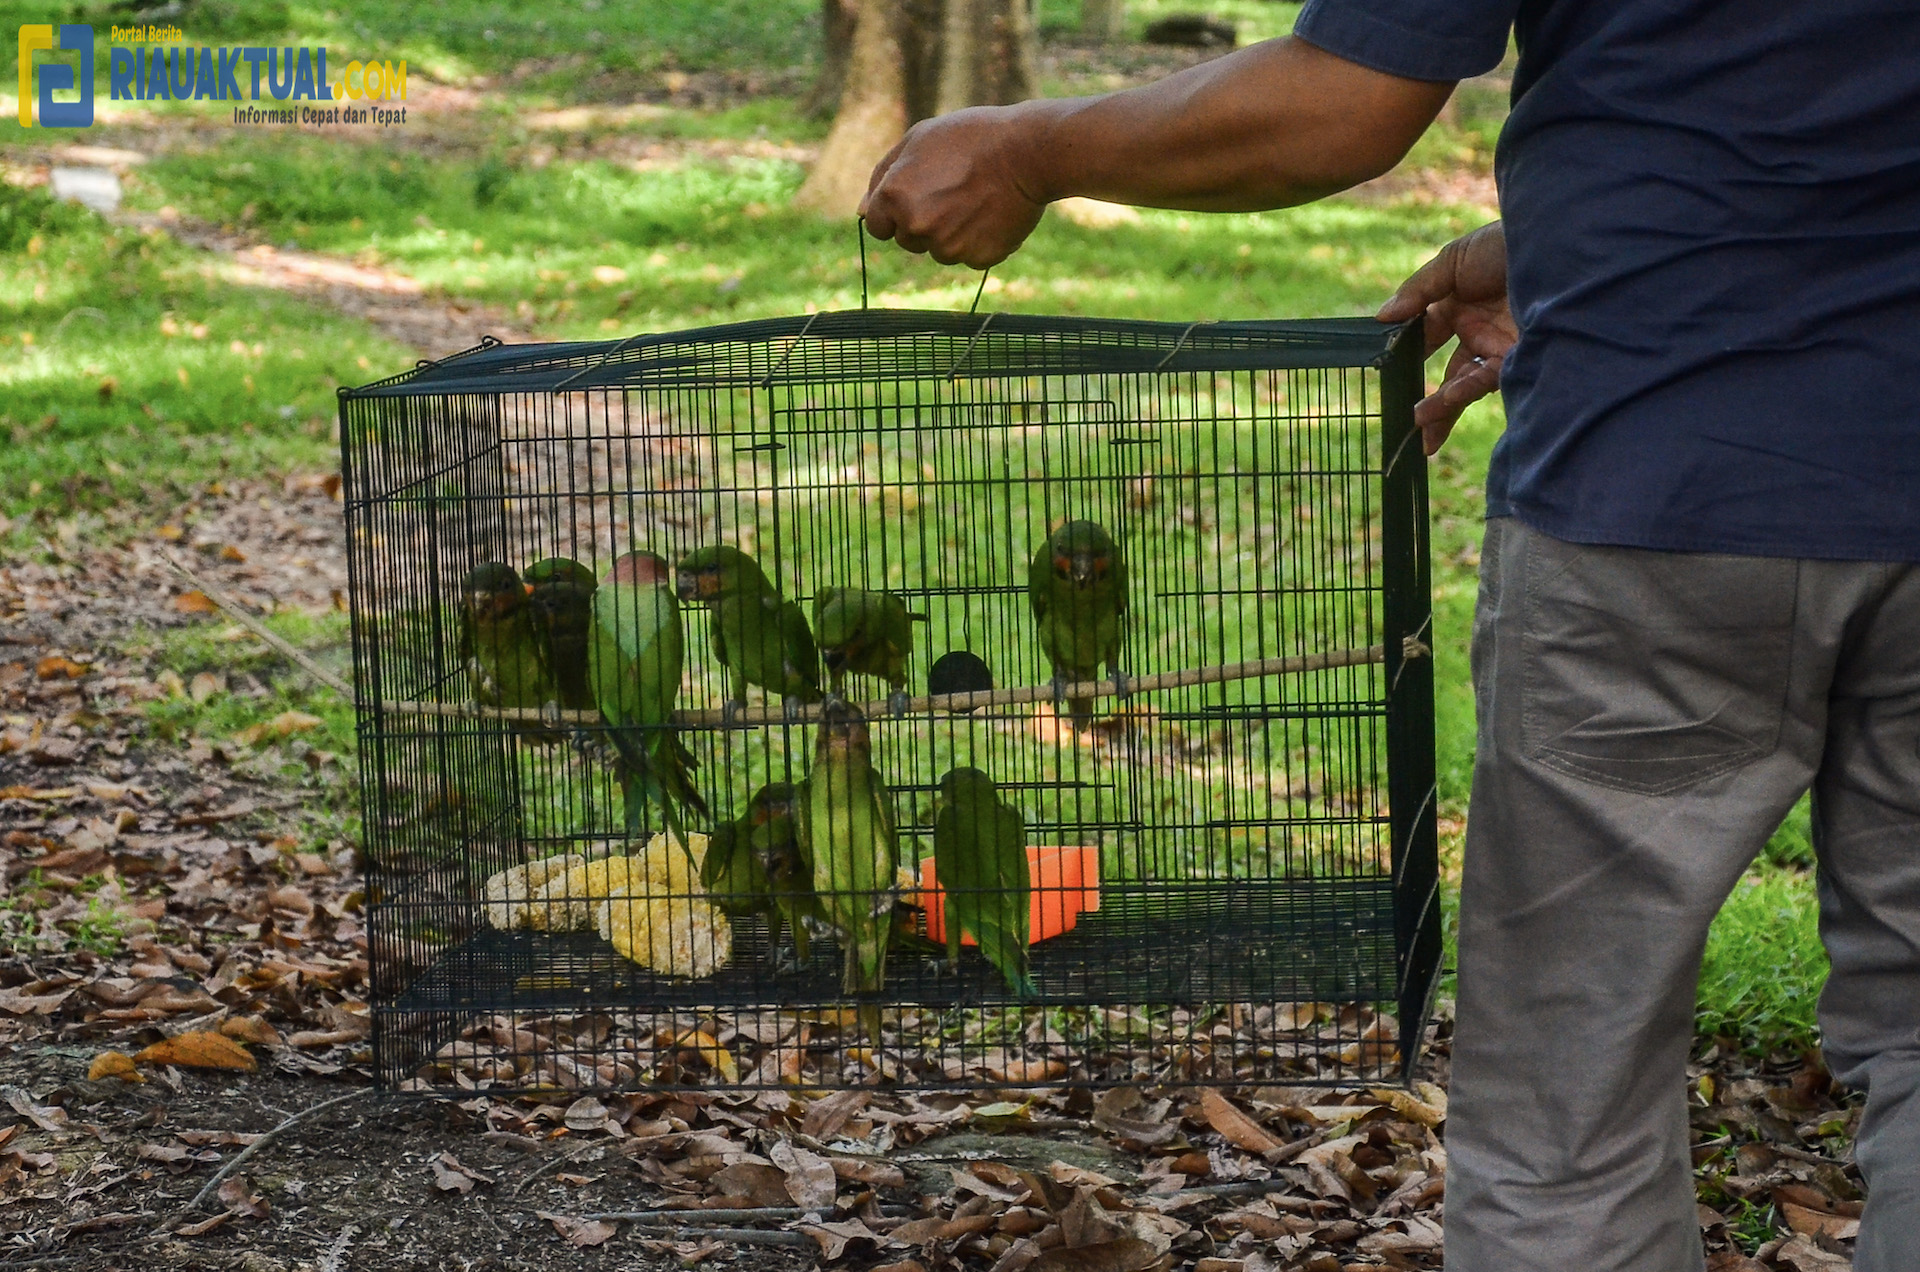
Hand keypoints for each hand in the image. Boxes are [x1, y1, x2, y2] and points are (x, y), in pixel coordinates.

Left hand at [860, 105, 1051, 268]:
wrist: (1026, 152)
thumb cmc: (970, 137)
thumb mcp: (918, 139)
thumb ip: (884, 175)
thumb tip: (863, 210)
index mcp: (894, 197)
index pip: (876, 225)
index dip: (894, 210)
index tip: (916, 194)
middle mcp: (916, 227)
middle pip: (907, 240)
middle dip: (922, 221)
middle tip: (953, 189)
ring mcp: (949, 247)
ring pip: (939, 251)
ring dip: (951, 232)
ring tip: (975, 198)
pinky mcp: (979, 259)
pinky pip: (970, 256)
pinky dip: (978, 240)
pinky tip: (992, 212)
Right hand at [1376, 221, 1513, 454]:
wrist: (1559, 241)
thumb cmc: (1506, 244)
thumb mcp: (1453, 261)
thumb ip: (1418, 291)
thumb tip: (1382, 316)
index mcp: (1461, 304)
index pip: (1429, 336)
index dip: (1407, 354)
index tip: (1385, 370)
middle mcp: (1481, 329)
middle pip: (1450, 371)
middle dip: (1430, 400)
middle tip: (1406, 423)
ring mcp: (1500, 345)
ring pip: (1465, 383)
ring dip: (1442, 406)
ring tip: (1419, 426)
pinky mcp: (1519, 357)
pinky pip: (1485, 379)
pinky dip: (1463, 390)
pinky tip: (1444, 401)